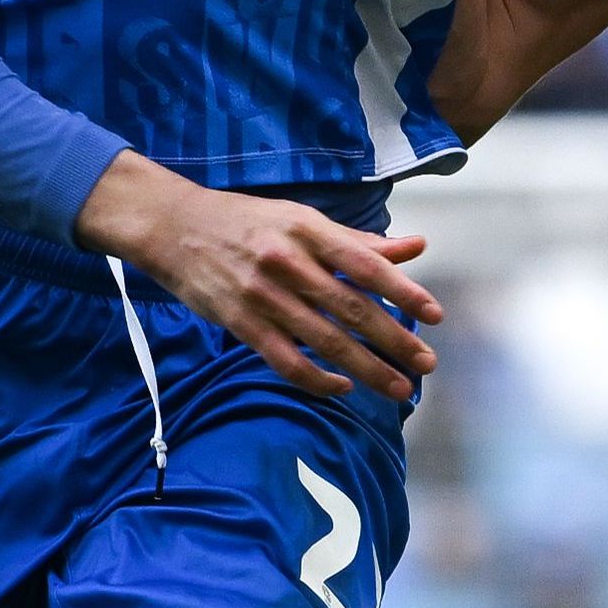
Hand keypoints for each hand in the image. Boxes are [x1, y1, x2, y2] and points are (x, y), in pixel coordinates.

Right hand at [74, 155, 443, 402]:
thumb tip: (416, 247)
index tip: (434, 315)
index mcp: (308, 230)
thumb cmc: (245, 221)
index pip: (366, 265)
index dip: (404, 292)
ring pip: (326, 340)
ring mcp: (263, 296)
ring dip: (367, 369)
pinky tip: (343, 388)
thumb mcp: (302, 219)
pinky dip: (317, 378)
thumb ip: (358, 241)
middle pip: (353, 309)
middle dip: (395, 341)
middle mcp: (288, 262)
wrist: (173, 227)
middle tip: (426, 365)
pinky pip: (285, 360)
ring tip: (398, 387)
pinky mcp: (240, 323)